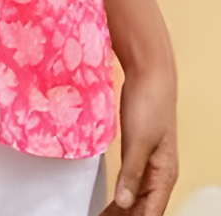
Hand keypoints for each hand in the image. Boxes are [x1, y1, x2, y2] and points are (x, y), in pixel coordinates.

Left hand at [101, 0, 177, 215]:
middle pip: (142, 209)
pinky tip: (109, 201)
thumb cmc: (150, 104)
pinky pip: (130, 181)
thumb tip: (125, 203)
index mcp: (164, 175)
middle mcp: (159, 173)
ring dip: (121, 210)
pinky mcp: (137, 150)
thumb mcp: (139, 141)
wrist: (150, 73)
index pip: (150, 213)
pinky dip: (120, 194)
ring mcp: (148, 162)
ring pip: (135, 198)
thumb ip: (131, 173)